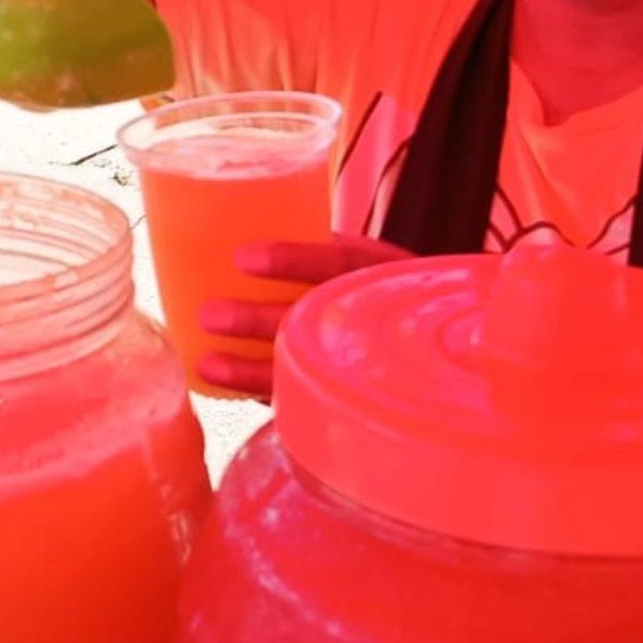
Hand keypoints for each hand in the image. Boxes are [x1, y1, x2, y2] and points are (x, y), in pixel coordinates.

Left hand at [195, 237, 414, 399]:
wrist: (437, 342)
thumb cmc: (380, 288)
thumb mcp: (367, 261)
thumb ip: (323, 252)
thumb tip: (242, 240)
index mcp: (380, 271)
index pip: (339, 261)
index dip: (291, 259)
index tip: (242, 258)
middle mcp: (378, 317)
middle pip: (316, 319)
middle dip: (257, 321)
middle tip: (208, 315)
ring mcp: (371, 363)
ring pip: (307, 369)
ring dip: (251, 371)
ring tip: (205, 364)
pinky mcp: (355, 397)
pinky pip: (310, 402)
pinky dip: (269, 397)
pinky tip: (231, 393)